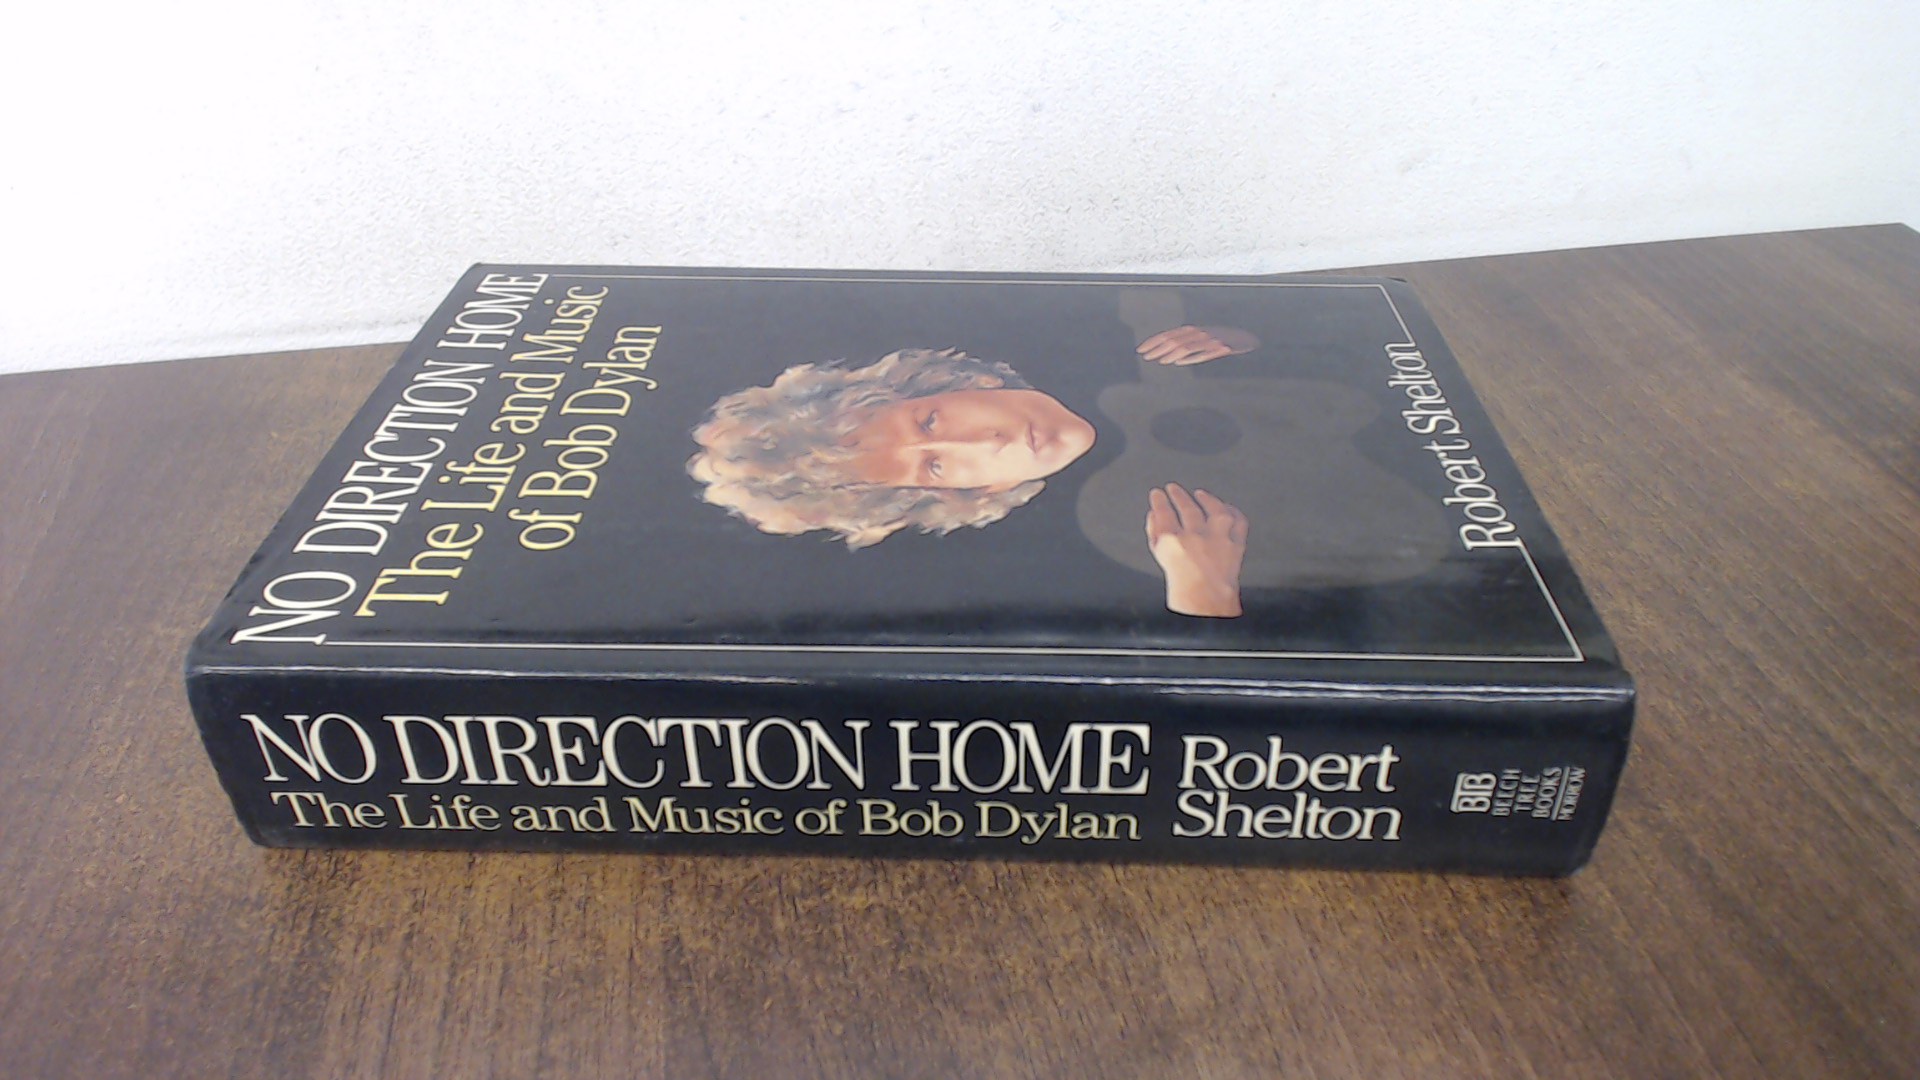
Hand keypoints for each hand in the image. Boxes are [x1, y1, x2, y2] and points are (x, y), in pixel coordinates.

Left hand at [1137, 325, 1258, 365]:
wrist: (1248, 339)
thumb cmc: (1222, 341)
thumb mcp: (1202, 339)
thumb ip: (1186, 344)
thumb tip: (1165, 353)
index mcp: (1194, 330)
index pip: (1169, 334)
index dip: (1154, 341)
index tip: (1141, 349)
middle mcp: (1200, 333)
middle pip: (1174, 340)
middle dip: (1157, 348)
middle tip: (1146, 357)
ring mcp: (1211, 340)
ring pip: (1186, 346)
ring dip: (1170, 354)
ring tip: (1160, 360)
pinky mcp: (1222, 349)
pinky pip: (1203, 353)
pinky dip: (1190, 358)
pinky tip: (1179, 362)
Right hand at [1146, 483, 1247, 617]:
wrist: (1206, 608)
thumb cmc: (1183, 594)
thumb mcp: (1160, 560)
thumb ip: (1155, 535)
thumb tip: (1155, 517)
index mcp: (1173, 541)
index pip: (1163, 512)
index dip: (1159, 501)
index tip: (1157, 494)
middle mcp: (1196, 535)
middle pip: (1187, 507)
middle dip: (1179, 496)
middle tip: (1174, 488)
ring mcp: (1219, 538)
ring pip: (1213, 509)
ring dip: (1207, 499)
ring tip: (1200, 493)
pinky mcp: (1236, 545)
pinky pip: (1238, 521)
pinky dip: (1233, 512)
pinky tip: (1228, 507)